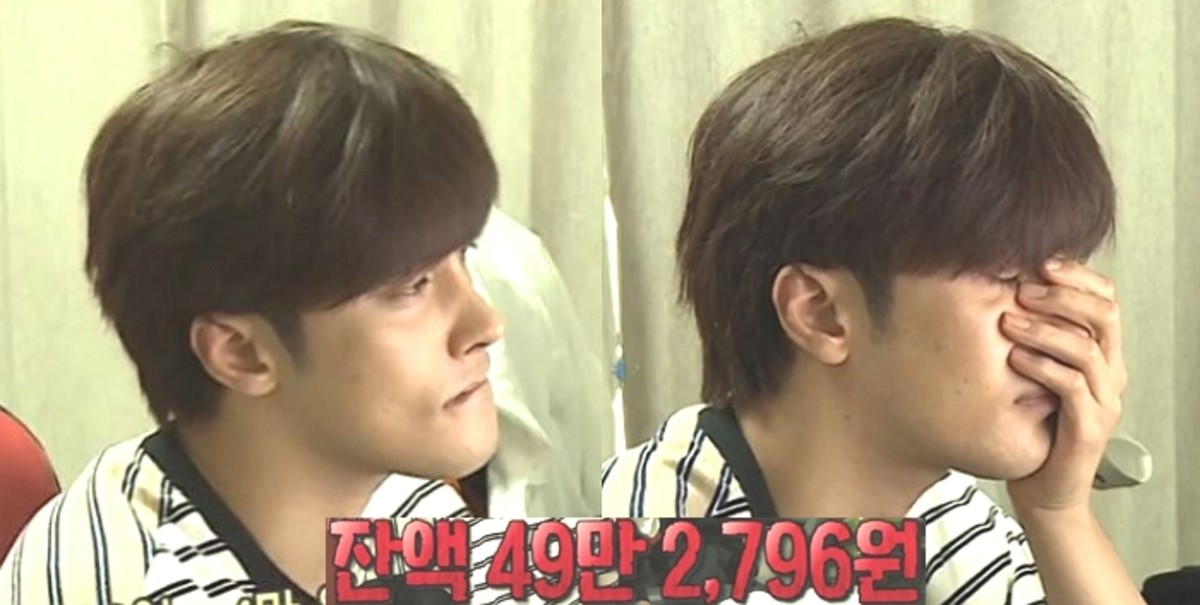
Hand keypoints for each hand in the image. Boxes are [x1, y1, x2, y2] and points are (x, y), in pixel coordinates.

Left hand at [1000, 259, 1126, 514]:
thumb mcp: (1028, 369)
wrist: (1043, 489)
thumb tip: (994, 284)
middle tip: (1020, 287)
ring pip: (1088, 348)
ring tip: (1008, 320)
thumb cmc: (1030, 425)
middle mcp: (1110, 373)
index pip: (1105, 299)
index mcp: (1101, 353)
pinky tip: (1014, 358)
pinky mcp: (1089, 429)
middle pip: (1104, 315)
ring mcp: (1104, 402)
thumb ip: (1025, 332)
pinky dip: (1043, 367)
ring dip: (1045, 329)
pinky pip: (1073, 388)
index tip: (1036, 261)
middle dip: (1061, 295)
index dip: (1076, 276)